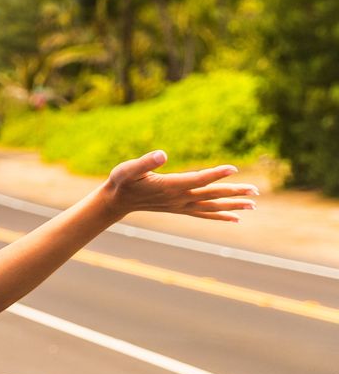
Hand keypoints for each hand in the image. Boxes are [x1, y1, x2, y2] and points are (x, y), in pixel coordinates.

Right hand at [97, 150, 258, 221]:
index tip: (234, 169)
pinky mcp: (180, 208)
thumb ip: (145, 162)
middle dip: (234, 193)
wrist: (116, 201)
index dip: (216, 174)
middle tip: (256, 191)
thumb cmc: (122, 181)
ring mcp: (181, 205)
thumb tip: (162, 154)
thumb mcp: (128, 168)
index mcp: (169, 186)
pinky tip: (235, 219)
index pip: (198, 179)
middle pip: (211, 195)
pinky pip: (204, 214)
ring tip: (253, 205)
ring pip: (211, 206)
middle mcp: (178, 198)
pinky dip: (221, 216)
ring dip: (233, 206)